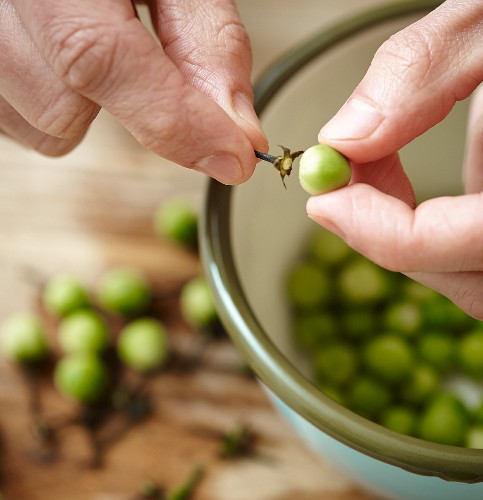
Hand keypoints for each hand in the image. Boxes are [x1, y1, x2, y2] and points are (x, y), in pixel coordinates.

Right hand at [0, 0, 266, 183]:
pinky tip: (64, 60)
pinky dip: (62, 104)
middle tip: (142, 51)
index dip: (175, 119)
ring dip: (89, 105)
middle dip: (125, 102)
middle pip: (63, 110)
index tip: (233, 157)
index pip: (100, 57)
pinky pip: (26, 125)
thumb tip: (238, 131)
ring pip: (45, 127)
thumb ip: (206, 45)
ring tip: (93, 43)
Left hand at [306, 0, 482, 317]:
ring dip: (396, 232)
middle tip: (338, 181)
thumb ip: (421, 71)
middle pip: (458, 276)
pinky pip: (464, 252)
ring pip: (460, 274)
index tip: (325, 199)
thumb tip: (345, 139)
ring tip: (366, 170)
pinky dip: (420, 226)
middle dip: (381, 233)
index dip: (379, 231)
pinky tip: (395, 181)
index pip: (460, 243)